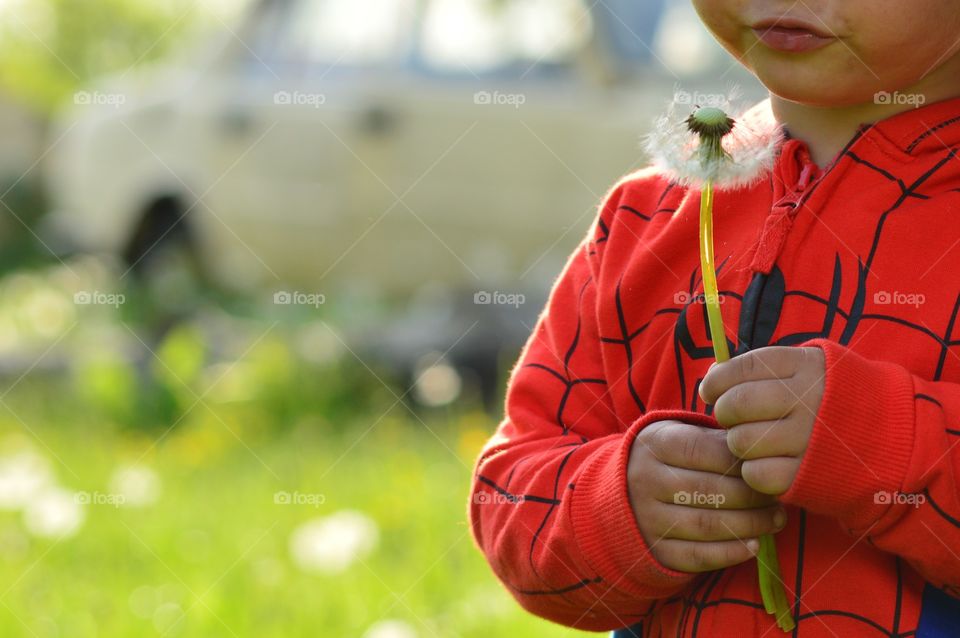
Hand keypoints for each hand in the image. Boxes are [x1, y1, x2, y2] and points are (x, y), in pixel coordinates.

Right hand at [627, 419, 786, 572]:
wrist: (619, 492)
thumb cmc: (665, 458)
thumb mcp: (678, 435)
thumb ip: (713, 438)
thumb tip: (758, 453)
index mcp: (655, 445)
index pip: (705, 452)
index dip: (742, 463)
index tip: (767, 470)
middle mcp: (645, 480)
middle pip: (709, 491)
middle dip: (753, 498)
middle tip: (779, 501)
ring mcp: (647, 517)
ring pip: (707, 525)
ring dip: (749, 525)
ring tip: (774, 521)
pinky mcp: (653, 549)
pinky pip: (697, 556)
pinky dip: (730, 553)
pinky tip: (752, 545)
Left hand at [699, 346, 825, 495]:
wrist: (894, 438)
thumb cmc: (833, 400)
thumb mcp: (808, 370)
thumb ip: (763, 370)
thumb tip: (711, 378)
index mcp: (806, 366)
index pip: (744, 367)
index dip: (717, 380)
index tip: (709, 390)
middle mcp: (808, 399)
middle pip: (737, 404)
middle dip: (724, 412)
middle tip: (732, 419)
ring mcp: (810, 438)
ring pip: (741, 440)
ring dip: (738, 443)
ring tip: (755, 441)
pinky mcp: (809, 474)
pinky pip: (756, 473)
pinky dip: (753, 471)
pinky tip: (767, 463)